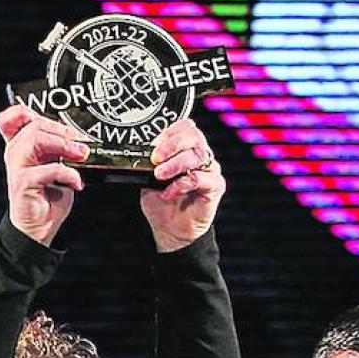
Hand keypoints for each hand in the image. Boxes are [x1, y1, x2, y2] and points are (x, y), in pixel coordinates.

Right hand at [0, 103, 87, 245]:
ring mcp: (16, 168)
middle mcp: (15, 153)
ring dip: (64, 146)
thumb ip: (58, 148)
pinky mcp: (22, 184)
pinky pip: (47, 169)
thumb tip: (77, 136)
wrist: (41, 226)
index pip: (11, 118)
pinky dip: (68, 174)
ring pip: (35, 140)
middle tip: (80, 145)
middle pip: (33, 125)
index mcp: (20, 146)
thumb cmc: (47, 196)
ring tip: (80, 156)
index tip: (54, 121)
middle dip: (62, 131)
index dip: (26, 111)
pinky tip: (76, 182)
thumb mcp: (55, 164)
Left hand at [140, 117, 224, 251]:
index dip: (170, 132)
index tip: (154, 144)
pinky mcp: (215, 187)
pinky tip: (169, 192)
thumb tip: (143, 153)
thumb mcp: (148, 178)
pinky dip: (182, 184)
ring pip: (198, 155)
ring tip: (159, 176)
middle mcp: (200, 156)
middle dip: (172, 144)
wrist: (170, 230)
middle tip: (156, 158)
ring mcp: (210, 170)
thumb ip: (149, 163)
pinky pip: (201, 178)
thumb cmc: (161, 202)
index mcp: (186, 149)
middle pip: (194, 136)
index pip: (186, 127)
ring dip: (175, 164)